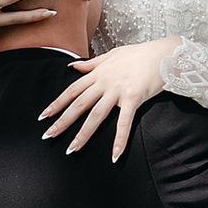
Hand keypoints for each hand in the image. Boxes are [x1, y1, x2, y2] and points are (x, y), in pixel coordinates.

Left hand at [41, 38, 174, 160]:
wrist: (163, 54)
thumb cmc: (140, 54)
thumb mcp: (112, 55)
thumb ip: (92, 63)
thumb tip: (73, 66)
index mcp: (98, 73)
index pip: (72, 90)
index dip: (57, 103)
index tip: (44, 116)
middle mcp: (105, 82)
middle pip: (79, 104)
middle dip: (62, 121)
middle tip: (49, 136)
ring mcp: (118, 91)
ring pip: (96, 115)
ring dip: (83, 134)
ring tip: (73, 149)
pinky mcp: (133, 98)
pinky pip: (125, 122)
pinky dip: (120, 139)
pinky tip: (115, 154)